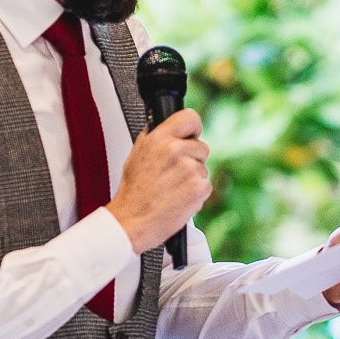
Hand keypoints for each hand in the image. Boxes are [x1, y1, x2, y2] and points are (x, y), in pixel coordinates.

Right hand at [107, 109, 210, 253]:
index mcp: (159, 139)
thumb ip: (156, 138)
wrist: (133, 221)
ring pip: (203, 168)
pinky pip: (206, 185)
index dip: (193, 128)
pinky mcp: (199, 188)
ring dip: (193, 178)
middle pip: (202, 147)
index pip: (190, 117)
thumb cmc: (133, 192)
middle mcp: (175, 150)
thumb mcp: (137, 155)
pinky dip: (196, 193)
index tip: (191, 136)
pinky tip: (179, 198)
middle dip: (192, 159)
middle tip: (174, 173)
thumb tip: (170, 128)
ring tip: (172, 189)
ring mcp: (189, 169)